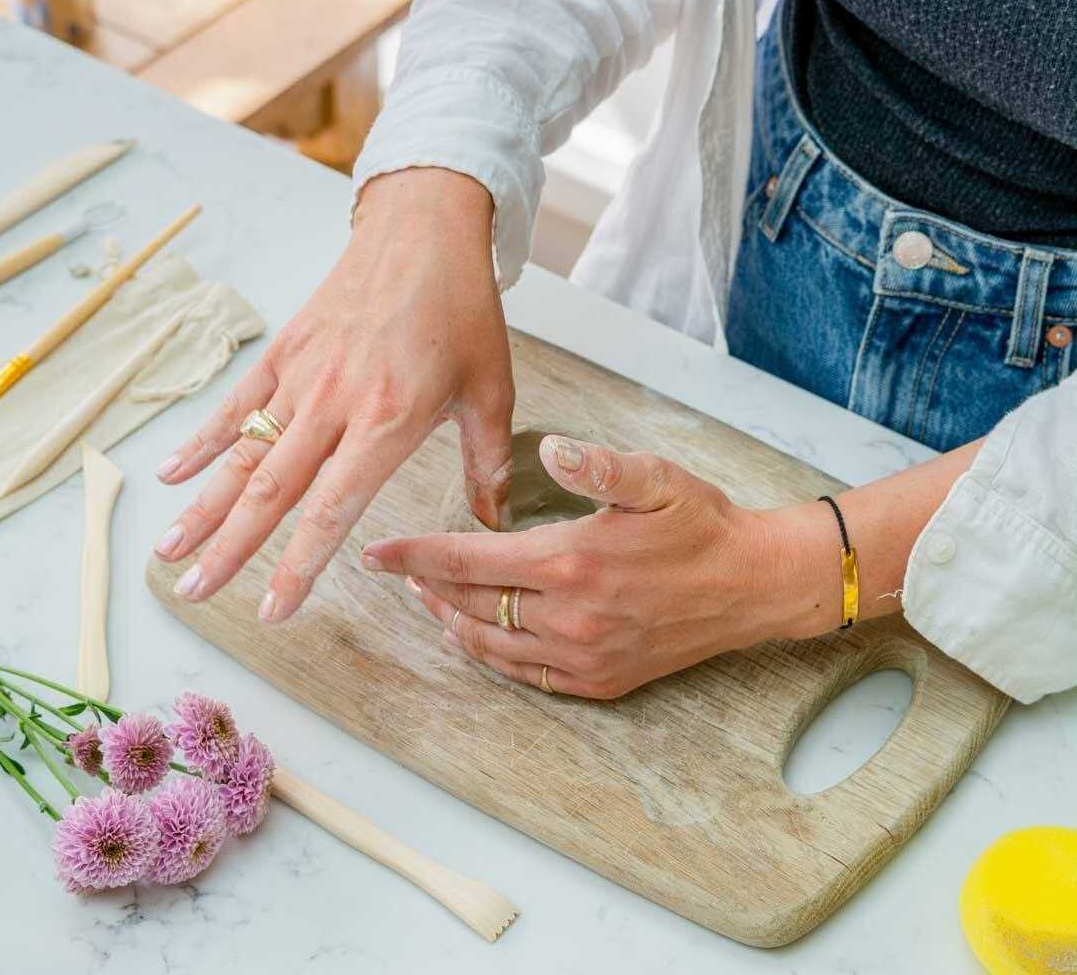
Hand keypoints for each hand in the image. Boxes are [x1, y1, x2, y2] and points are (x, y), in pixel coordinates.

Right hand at [153, 168, 514, 623]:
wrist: (425, 230)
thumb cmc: (463, 309)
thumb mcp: (493, 389)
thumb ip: (489, 462)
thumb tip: (495, 524)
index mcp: (388, 423)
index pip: (330, 510)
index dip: (297, 565)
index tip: (270, 610)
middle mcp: (335, 405)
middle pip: (271, 492)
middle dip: (230, 550)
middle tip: (193, 594)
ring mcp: (303, 374)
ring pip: (245, 453)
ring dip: (204, 506)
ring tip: (169, 552)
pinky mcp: (286, 347)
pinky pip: (238, 403)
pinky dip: (205, 439)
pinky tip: (173, 472)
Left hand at [360, 435, 835, 698]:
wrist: (752, 584)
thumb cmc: (702, 525)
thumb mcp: (657, 478)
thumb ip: (598, 464)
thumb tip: (549, 449)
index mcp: (570, 562)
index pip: (467, 559)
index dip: (415, 555)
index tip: (377, 552)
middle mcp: (568, 617)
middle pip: (470, 604)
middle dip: (426, 587)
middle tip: (399, 571)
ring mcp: (583, 656)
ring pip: (491, 645)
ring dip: (451, 622)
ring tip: (429, 601)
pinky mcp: (600, 681)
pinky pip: (527, 675)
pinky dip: (492, 656)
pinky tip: (480, 639)